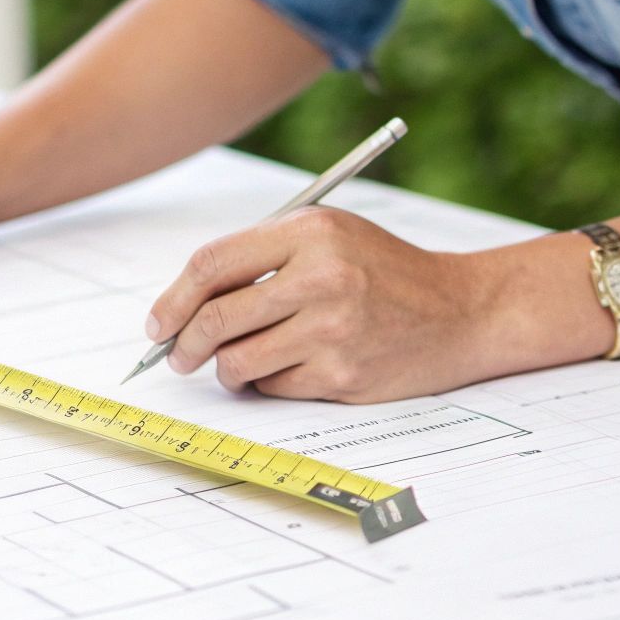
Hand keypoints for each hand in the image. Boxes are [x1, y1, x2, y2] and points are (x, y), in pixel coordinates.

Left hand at [145, 207, 490, 401]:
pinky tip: (289, 367)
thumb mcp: (325, 236)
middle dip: (183, 345)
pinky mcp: (343, 375)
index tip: (157, 323)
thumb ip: (259, 256)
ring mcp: (333, 330)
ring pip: (237, 362)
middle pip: (215, 319)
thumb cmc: (382, 270)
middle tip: (177, 355)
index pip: (211, 265)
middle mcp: (321, 278)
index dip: (173, 299)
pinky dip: (267, 383)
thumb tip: (182, 303)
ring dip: (225, 369)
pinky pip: (273, 387)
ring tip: (237, 361)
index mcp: (309, 233)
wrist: (461, 310)